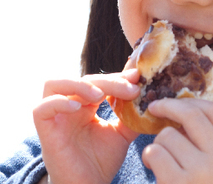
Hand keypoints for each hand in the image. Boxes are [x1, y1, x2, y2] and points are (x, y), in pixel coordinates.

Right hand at [33, 69, 140, 183]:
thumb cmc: (102, 160)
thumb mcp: (122, 132)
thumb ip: (130, 113)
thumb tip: (145, 94)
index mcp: (86, 104)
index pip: (100, 81)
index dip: (117, 77)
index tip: (137, 78)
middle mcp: (69, 105)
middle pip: (84, 80)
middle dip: (108, 81)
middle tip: (130, 88)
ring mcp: (55, 116)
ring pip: (56, 84)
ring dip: (80, 85)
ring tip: (101, 95)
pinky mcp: (44, 129)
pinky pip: (42, 108)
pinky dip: (59, 102)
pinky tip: (77, 107)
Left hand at [142, 98, 212, 183]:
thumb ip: (206, 138)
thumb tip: (180, 104)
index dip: (194, 100)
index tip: (178, 100)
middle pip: (192, 114)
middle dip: (168, 105)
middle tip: (154, 106)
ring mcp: (202, 171)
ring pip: (168, 134)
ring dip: (158, 142)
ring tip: (161, 159)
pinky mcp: (178, 183)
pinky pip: (156, 151)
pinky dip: (149, 157)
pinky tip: (154, 169)